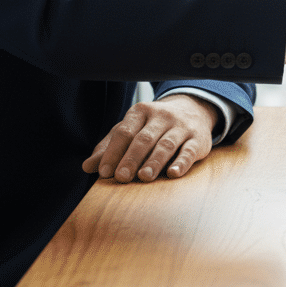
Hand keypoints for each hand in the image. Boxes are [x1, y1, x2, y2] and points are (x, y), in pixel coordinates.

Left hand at [82, 95, 217, 182]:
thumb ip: (109, 147)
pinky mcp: (198, 138)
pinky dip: (181, 162)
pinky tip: (173, 173)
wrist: (193, 109)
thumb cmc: (153, 126)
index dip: (113, 152)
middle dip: (132, 158)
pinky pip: (189, 150)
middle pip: (144, 138)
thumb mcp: (131, 129)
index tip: (104, 172)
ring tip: (144, 177)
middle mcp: (162, 116)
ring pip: (166, 144)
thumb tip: (87, 167)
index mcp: (141, 112)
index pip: (125, 131)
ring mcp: (182, 126)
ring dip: (154, 161)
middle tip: (122, 177)